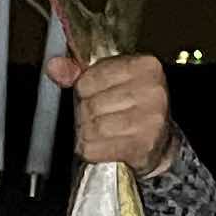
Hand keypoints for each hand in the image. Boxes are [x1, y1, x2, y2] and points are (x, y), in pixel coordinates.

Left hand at [52, 49, 176, 176]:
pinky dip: (90, 149)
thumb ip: (80, 72)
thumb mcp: (111, 80)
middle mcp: (152, 91)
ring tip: (96, 131)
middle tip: (93, 117)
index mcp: (145, 66)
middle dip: (84, 113)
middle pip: (92, 104)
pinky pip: (95, 148)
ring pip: (93, 127)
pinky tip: (100, 145)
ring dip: (86, 132)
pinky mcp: (143, 146)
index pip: (90, 78)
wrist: (161, 141)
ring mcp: (150, 120)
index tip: (92, 95)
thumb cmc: (133, 107)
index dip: (83, 89)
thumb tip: (54, 67)